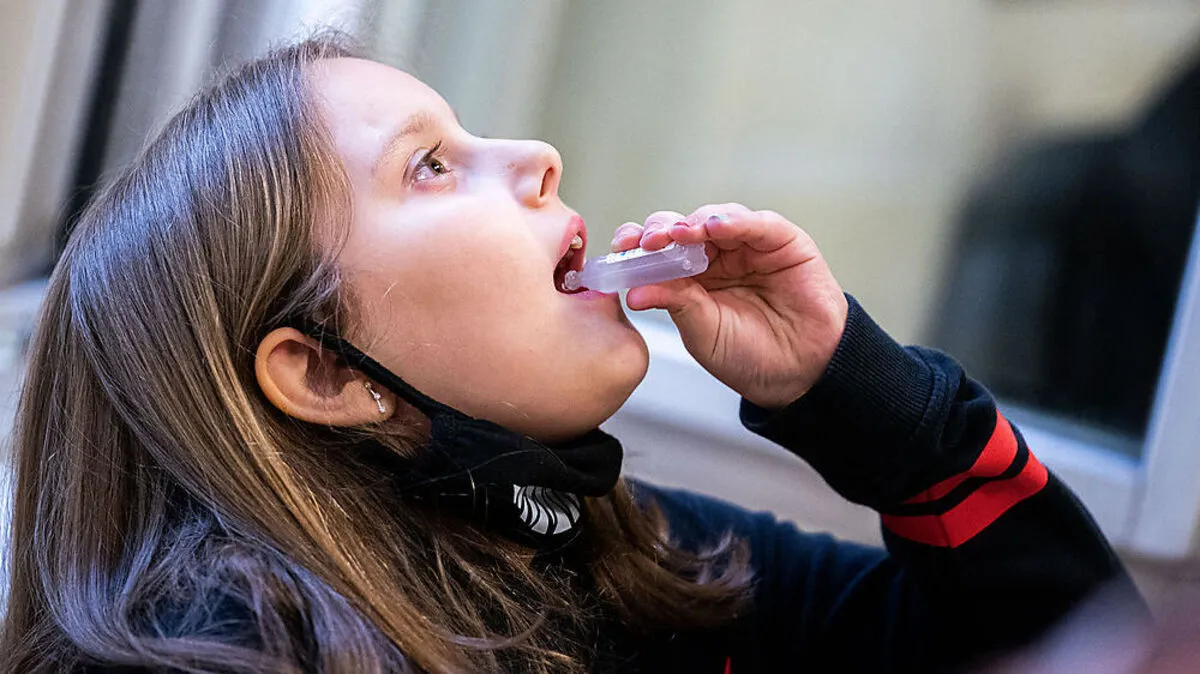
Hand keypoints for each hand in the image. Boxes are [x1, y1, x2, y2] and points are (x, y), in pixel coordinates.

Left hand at [613, 203, 847, 408]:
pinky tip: (715, 228)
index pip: (658, 249)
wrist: (799, 373)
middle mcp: (717, 254)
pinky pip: (757, 223)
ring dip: (693, 222)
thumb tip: (632, 291)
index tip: (621, 248)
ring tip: (677, 235)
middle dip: (661, 230)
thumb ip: (674, 304)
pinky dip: (735, 221)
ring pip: (715, 218)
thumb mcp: (702, 331)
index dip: (638, 244)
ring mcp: (748, 244)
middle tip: (647, 241)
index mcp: (690, 276)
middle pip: (682, 227)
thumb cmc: (749, 354)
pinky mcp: (782, 241)